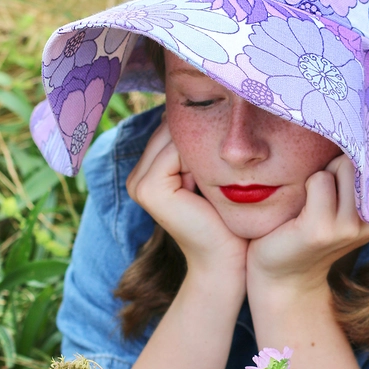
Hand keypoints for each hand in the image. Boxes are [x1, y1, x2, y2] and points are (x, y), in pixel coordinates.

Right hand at [126, 120, 248, 282]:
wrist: (228, 260)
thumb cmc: (227, 218)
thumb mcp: (212, 175)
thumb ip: (200, 147)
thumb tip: (212, 107)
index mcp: (147, 171)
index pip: (171, 126)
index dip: (200, 123)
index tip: (227, 127)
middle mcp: (136, 176)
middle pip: (170, 127)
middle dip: (200, 128)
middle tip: (231, 137)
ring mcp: (138, 182)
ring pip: (174, 135)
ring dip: (203, 141)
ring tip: (226, 160)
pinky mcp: (149, 189)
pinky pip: (176, 150)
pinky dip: (200, 154)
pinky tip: (218, 172)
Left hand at [246, 155, 368, 293]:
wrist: (281, 274)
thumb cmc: (304, 227)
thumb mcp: (338, 200)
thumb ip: (352, 175)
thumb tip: (356, 128)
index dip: (361, 151)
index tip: (350, 152)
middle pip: (358, 159)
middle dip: (336, 164)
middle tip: (320, 190)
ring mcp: (350, 225)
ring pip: (341, 166)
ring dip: (320, 174)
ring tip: (311, 199)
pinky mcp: (324, 228)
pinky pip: (319, 180)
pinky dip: (306, 185)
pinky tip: (299, 209)